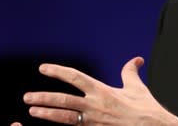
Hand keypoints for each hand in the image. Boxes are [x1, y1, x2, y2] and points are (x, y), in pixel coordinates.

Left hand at [17, 56, 177, 125]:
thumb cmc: (145, 109)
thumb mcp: (137, 87)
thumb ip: (130, 72)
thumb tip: (136, 60)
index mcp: (103, 91)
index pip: (75, 77)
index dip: (58, 72)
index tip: (44, 68)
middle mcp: (95, 106)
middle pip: (63, 100)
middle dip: (44, 97)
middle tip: (28, 97)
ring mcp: (93, 122)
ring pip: (64, 118)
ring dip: (47, 114)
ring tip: (33, 111)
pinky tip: (54, 125)